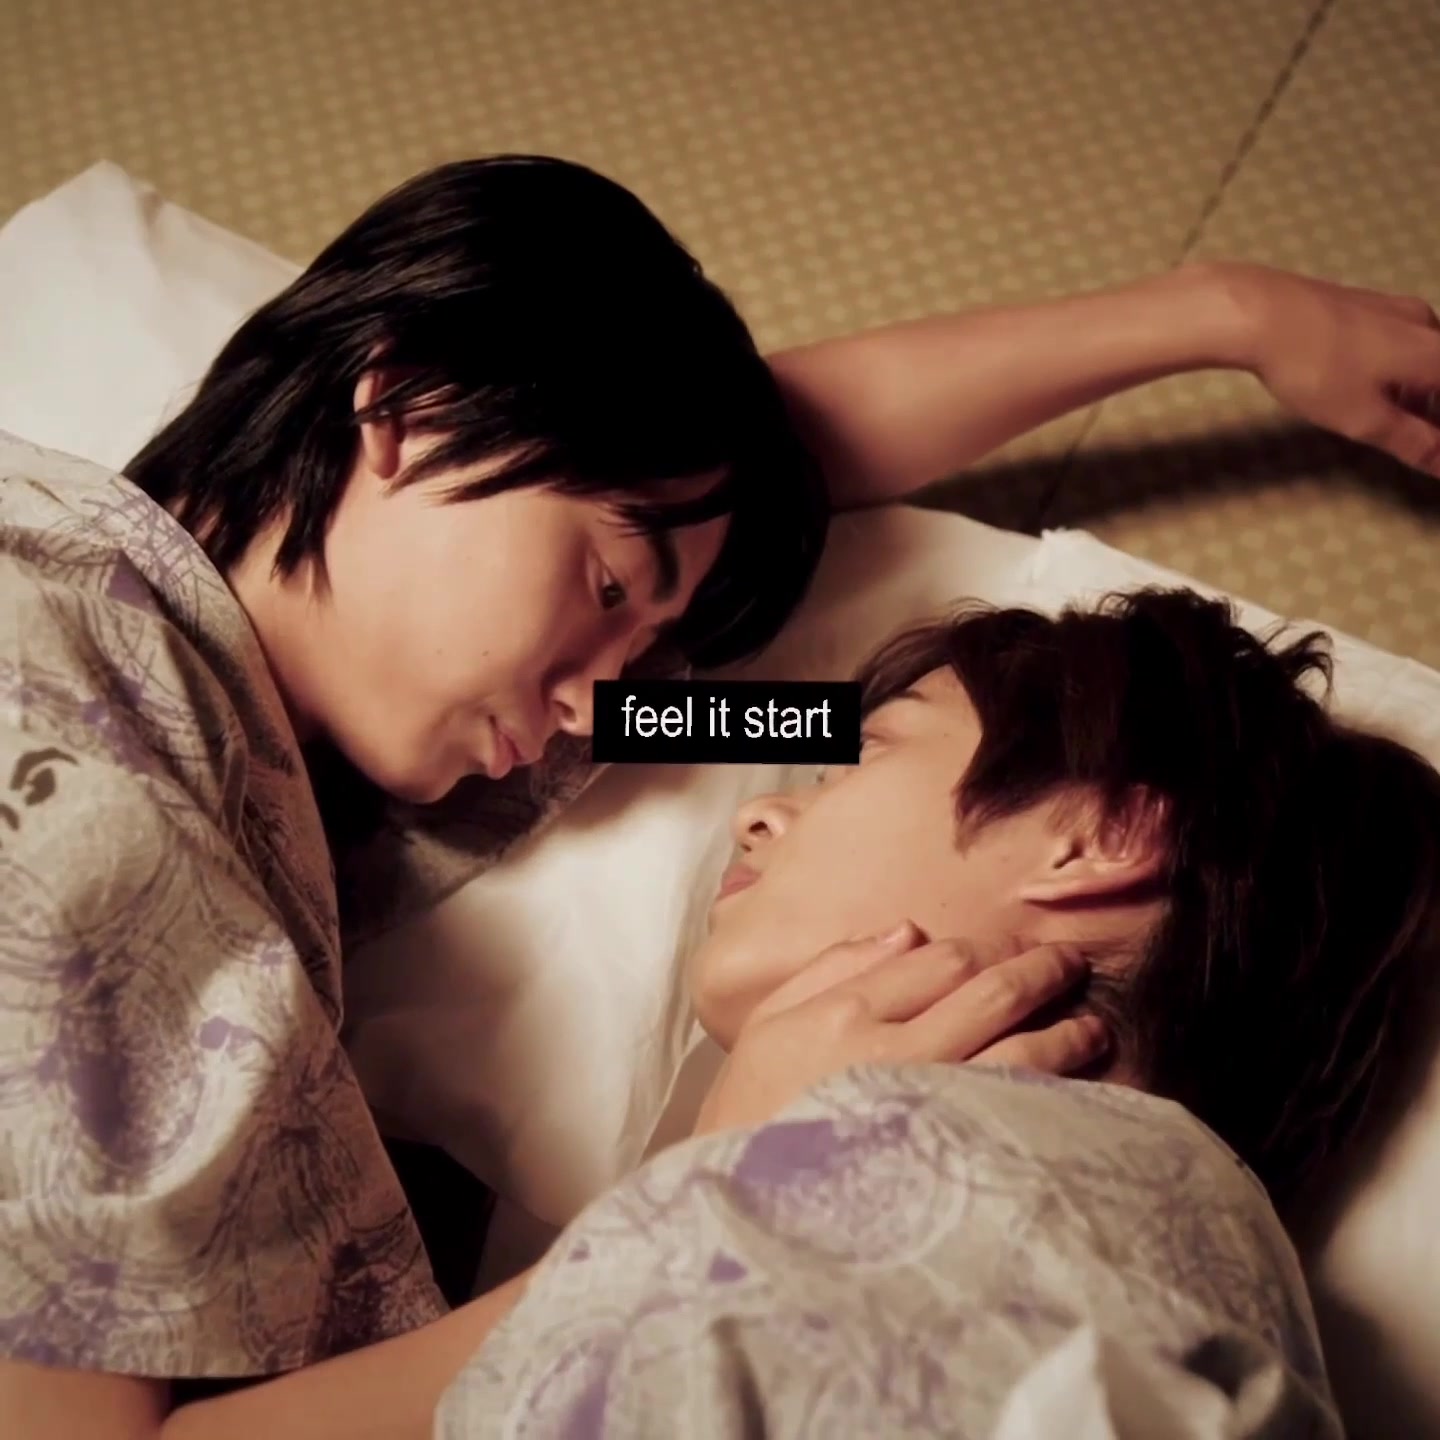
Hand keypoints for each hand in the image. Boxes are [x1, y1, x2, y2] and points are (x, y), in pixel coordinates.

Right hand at [692, 921, 1106, 1135]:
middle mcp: (896, 1052)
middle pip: (988, 995)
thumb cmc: (748, 1118)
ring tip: (1094, 1027)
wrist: (746, 1218)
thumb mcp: (768, 1026)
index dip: (980, 951)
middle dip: (1038, 974)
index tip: (1003, 953)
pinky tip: (1080, 1091)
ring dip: (1066, 1033)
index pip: (936, 962)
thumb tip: (907, 931)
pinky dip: (1059, 1097)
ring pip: (1021, 1054)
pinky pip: (1022, 1118)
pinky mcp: (958, 1167)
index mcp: (846, 1012)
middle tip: (1069, 965)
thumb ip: (833, 969)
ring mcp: (932, 1111)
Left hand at [1221, 262, 1439, 476]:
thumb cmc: (1316, 367)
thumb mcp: (1365, 418)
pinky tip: (1370, 386)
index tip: (1431, 443)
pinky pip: (1398, 341)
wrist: (1260, 313)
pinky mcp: (1363, 304)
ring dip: (1419, 390)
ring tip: (1398, 418)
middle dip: (1434, 408)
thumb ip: (1412, 441)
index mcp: (1437, 352)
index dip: (1439, 424)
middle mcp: (1425, 322)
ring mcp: (1393, 308)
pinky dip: (1398, 370)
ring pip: (1423, 353)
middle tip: (1421, 437)